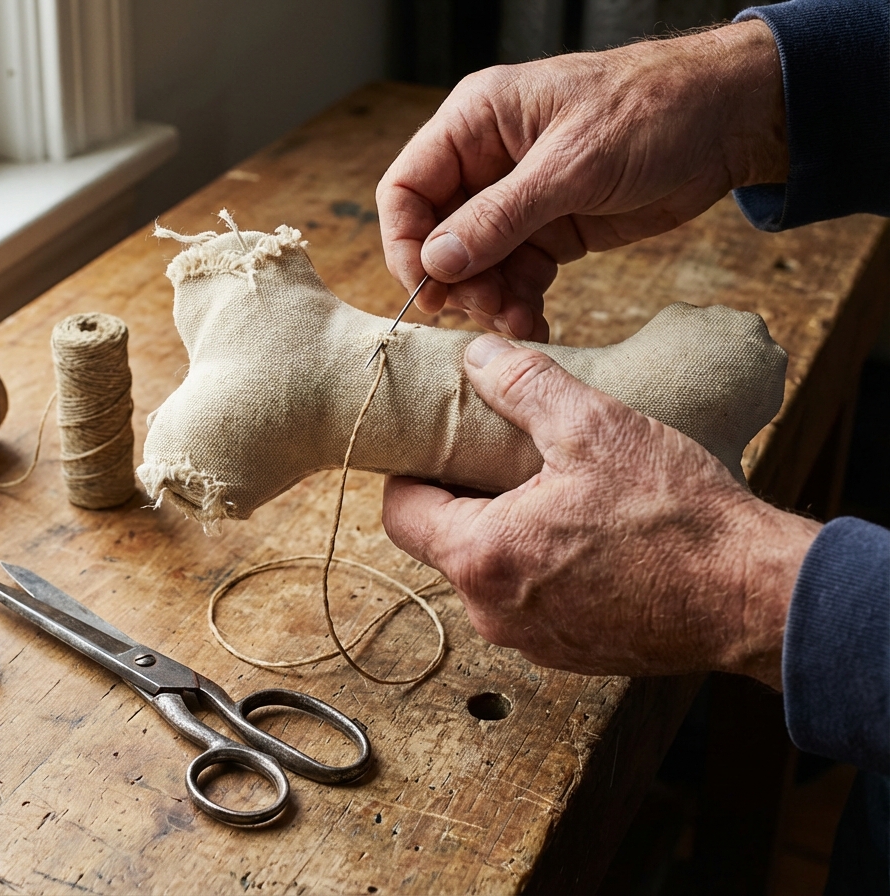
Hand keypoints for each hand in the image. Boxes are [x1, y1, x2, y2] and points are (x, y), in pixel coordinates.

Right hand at [376, 20, 785, 339]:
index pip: (407, 188)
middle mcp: (487, 161)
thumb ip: (500, 216)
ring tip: (521, 324)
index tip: (428, 291)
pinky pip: (515, 275)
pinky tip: (537, 324)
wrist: (729, 120)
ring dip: (491, 300)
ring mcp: (518, 199)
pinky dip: (520, 303)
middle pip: (437, 235)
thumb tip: (436, 262)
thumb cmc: (654, 110)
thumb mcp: (573, 164)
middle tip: (488, 311)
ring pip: (476, 264)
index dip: (405, 243)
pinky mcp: (550, 230)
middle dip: (458, 280)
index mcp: (476, 122)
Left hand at [381, 334, 818, 688]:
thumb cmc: (675, 516)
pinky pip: (533, 602)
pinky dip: (545, 568)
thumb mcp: (595, 428)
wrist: (754, 596)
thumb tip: (478, 357)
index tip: (435, 446)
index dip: (411, 472)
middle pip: (444, 543)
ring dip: (507, 533)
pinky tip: (587, 535)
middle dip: (464, 498)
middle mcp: (493, 613)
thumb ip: (524, 386)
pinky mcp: (573, 654)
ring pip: (491, 574)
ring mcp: (532, 642)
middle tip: (500, 457)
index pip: (400, 513)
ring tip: (551, 492)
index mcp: (481, 558)